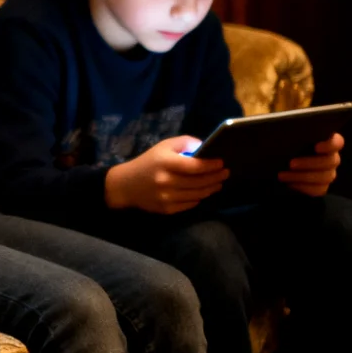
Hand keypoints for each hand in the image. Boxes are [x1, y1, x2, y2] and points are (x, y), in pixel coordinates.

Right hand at [103, 135, 229, 213]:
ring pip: (198, 194)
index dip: (211, 165)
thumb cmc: (148, 162)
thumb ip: (185, 143)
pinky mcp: (167, 209)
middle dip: (216, 177)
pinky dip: (199, 197)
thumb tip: (204, 148)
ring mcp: (167, 197)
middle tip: (226, 172)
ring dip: (211, 188)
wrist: (125, 185)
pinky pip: (190, 204)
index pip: (195, 166)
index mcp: (165, 163)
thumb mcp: (163, 146)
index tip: (222, 162)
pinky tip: (203, 191)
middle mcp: (167, 181)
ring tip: (218, 182)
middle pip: (199, 181)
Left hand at [278, 132, 342, 196]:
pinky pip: (318, 190)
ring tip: (283, 175)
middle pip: (330, 161)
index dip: (330, 145)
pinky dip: (303, 187)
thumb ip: (293, 132)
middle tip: (291, 164)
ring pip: (325, 177)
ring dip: (302, 177)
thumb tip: (290, 127)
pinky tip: (289, 184)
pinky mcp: (321, 187)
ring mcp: (328, 173)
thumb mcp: (287, 137)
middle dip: (310, 163)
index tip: (317, 147)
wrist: (279, 162)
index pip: (337, 142)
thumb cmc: (284, 145)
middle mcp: (331, 158)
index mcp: (327, 142)